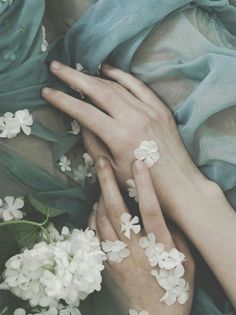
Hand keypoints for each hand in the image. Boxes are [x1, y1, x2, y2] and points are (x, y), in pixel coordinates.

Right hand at [42, 61, 208, 219]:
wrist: (177, 183)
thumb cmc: (141, 183)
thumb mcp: (112, 168)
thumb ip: (94, 142)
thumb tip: (81, 121)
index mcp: (119, 136)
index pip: (84, 112)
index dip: (63, 101)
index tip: (47, 92)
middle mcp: (134, 118)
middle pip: (98, 90)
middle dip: (73, 77)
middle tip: (55, 67)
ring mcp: (149, 110)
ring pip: (117, 85)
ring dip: (94, 75)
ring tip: (77, 70)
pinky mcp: (160, 108)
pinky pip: (138, 85)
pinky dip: (121, 75)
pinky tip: (107, 70)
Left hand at [89, 156, 194, 314]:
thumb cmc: (174, 293)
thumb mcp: (186, 264)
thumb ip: (175, 237)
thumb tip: (164, 215)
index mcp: (159, 247)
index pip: (149, 208)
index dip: (143, 183)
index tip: (138, 162)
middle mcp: (135, 249)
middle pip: (116, 210)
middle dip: (106, 181)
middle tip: (100, 161)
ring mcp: (116, 258)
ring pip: (100, 220)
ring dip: (99, 198)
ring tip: (100, 182)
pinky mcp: (105, 267)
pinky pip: (94, 237)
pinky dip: (93, 219)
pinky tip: (96, 210)